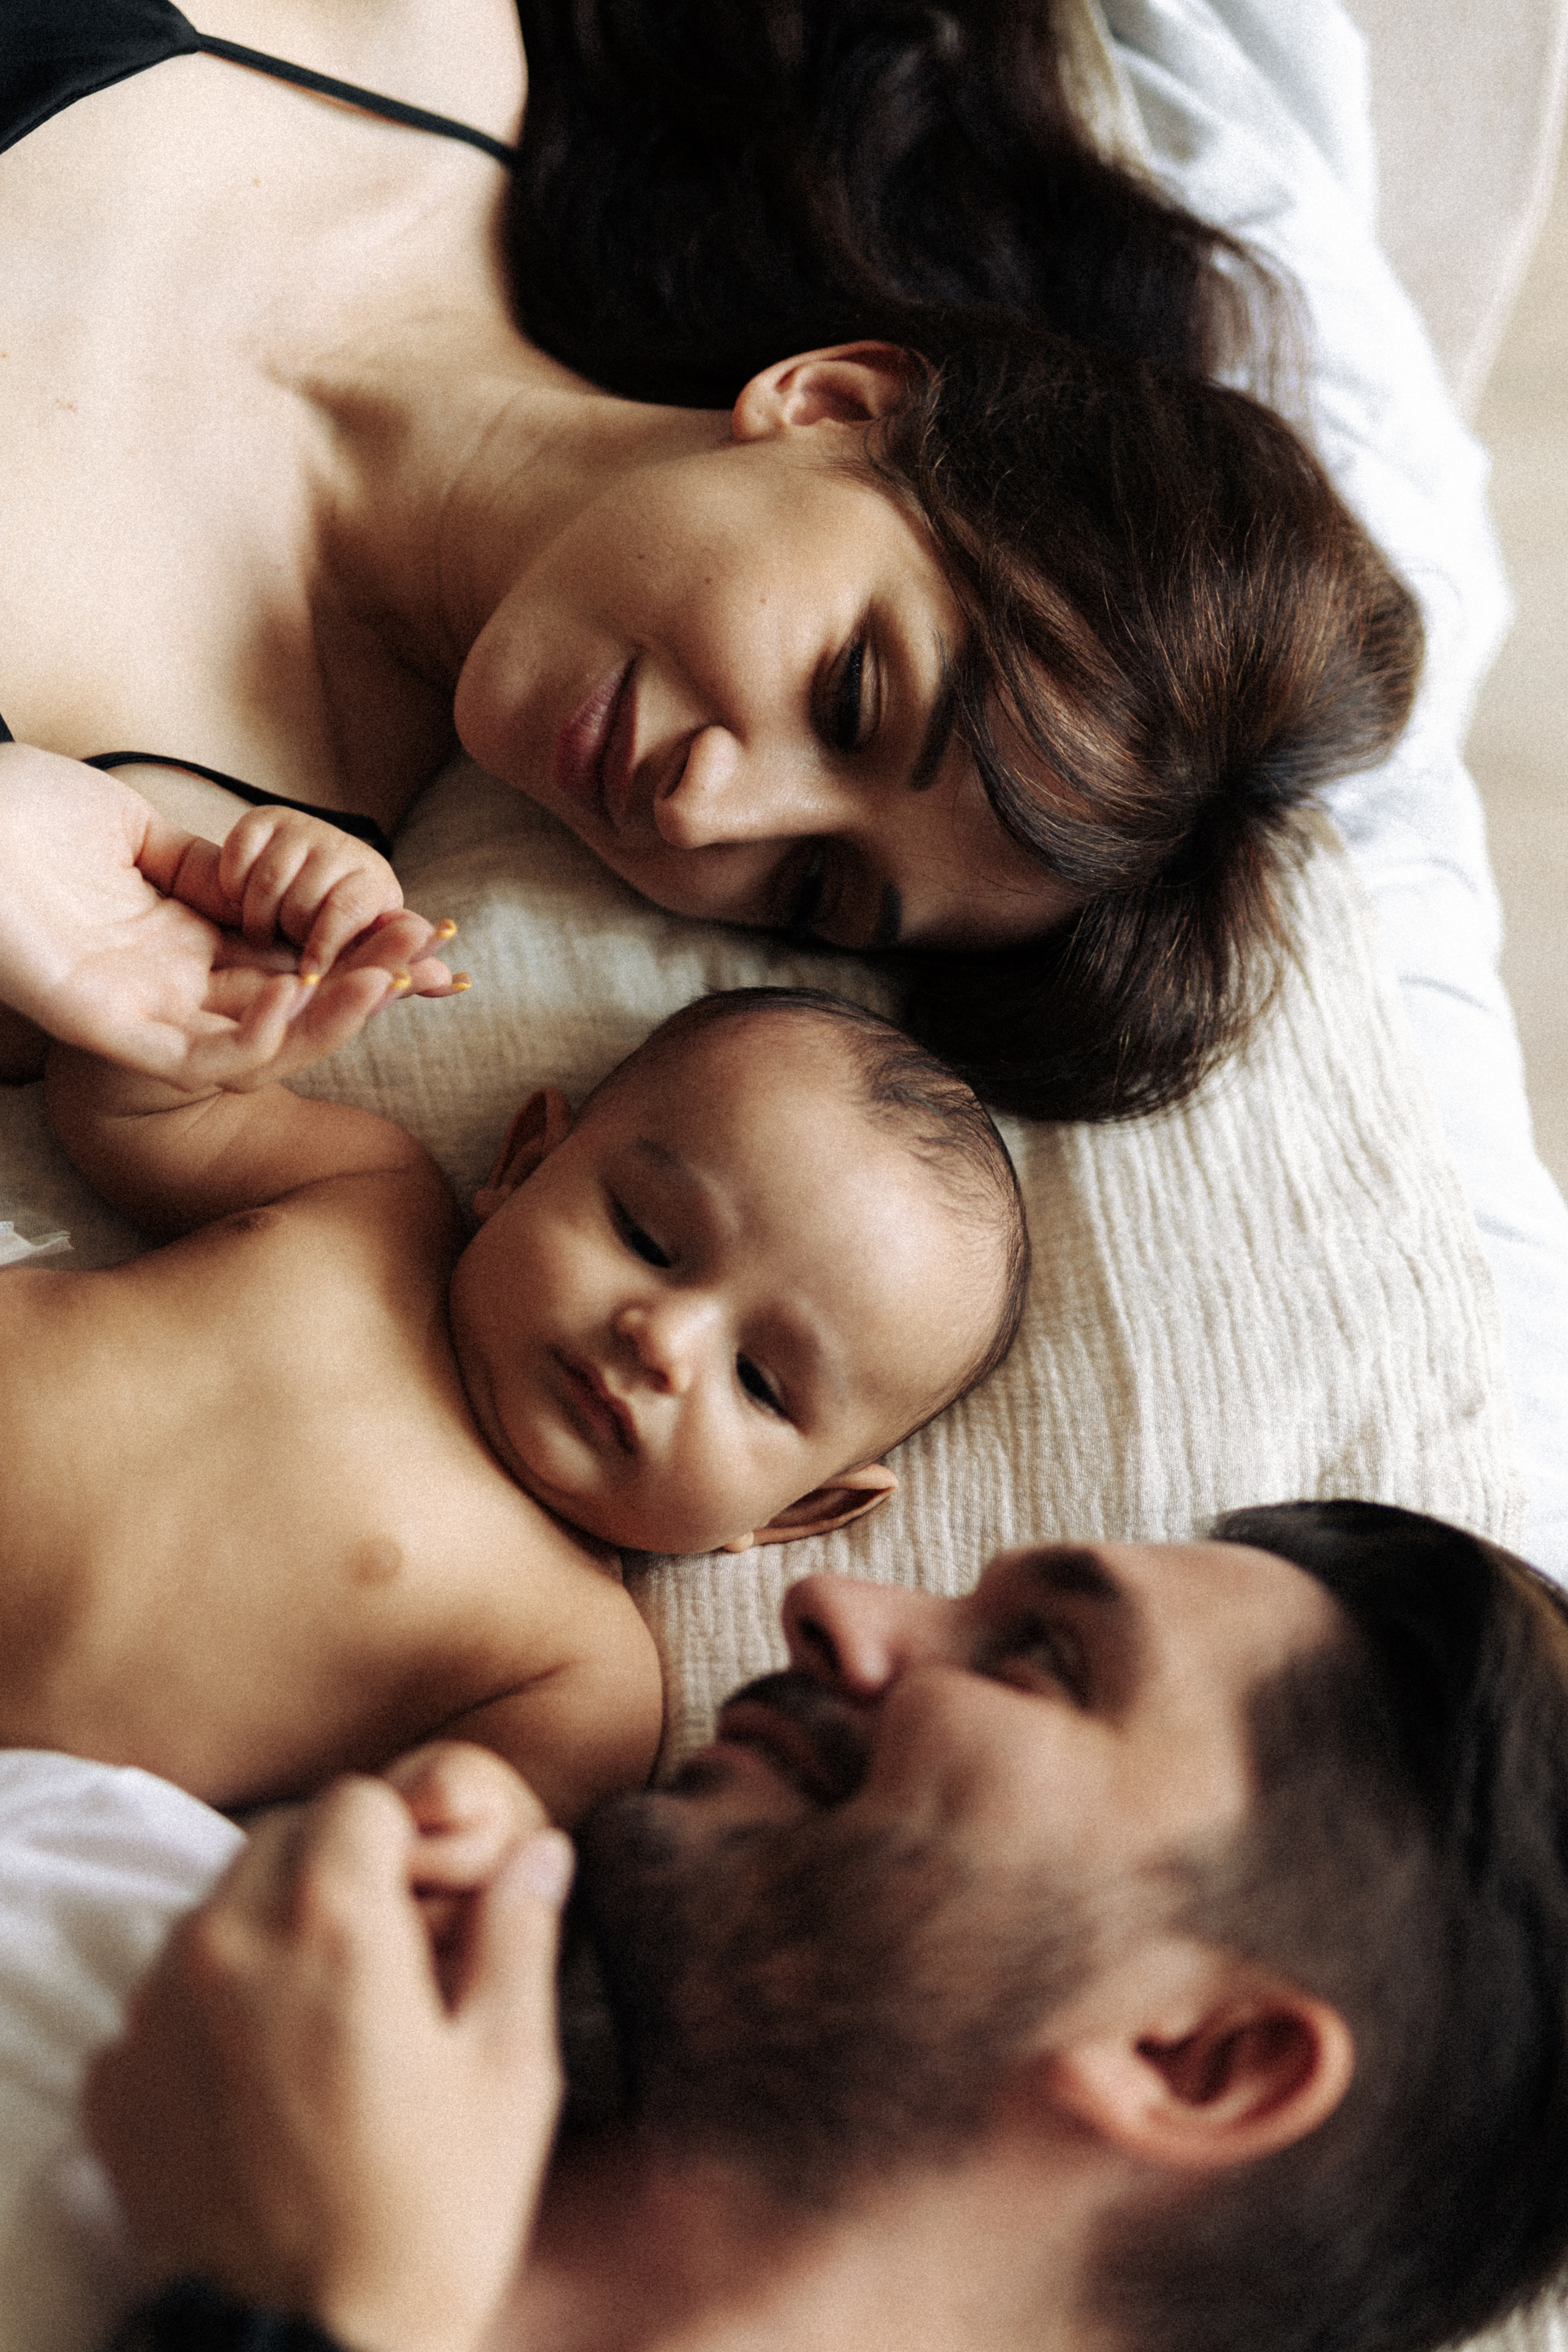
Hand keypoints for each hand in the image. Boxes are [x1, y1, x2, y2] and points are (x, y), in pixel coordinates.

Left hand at [0, 746, 456, 1088]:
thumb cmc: (14, 812)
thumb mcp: (133, 831)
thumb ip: (202, 864)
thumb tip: (261, 876)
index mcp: (177, 941)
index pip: (289, 960)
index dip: (358, 952)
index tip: (425, 935)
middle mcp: (167, 986)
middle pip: (291, 1005)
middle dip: (368, 984)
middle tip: (435, 957)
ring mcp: (140, 1012)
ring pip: (259, 1044)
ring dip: (331, 1017)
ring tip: (388, 978)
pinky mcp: (107, 1029)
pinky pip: (198, 1057)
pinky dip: (255, 1041)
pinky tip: (296, 995)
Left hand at [84, 1758, 572, 2351]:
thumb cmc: (429, 2222)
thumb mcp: (510, 2073)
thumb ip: (520, 1937)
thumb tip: (540, 1850)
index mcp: (332, 1926)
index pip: (357, 1798)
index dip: (407, 1837)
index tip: (435, 1898)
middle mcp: (225, 1945)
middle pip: (281, 1840)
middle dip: (340, 1872)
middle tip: (392, 1957)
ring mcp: (155, 2013)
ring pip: (219, 1908)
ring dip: (275, 1931)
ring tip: (331, 2023)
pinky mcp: (117, 2080)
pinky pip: (166, 1994)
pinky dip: (214, 2007)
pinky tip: (270, 2079)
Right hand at [203, 804, 431, 984]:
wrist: (297, 879)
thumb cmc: (338, 928)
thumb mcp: (368, 950)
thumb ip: (403, 966)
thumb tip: (457, 982)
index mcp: (374, 881)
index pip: (347, 911)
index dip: (324, 945)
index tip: (308, 976)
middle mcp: (344, 847)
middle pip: (301, 903)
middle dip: (288, 935)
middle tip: (286, 947)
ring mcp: (303, 827)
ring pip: (267, 882)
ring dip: (256, 916)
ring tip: (263, 930)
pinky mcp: (265, 817)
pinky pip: (239, 854)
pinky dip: (232, 884)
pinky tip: (240, 898)